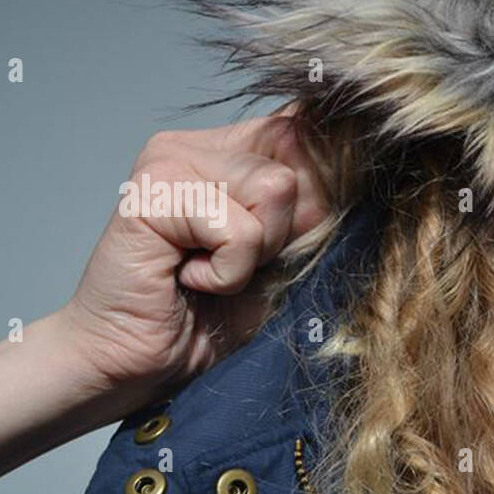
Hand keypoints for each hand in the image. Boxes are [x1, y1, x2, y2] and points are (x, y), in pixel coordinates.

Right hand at [58, 105, 329, 411]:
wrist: (140, 364)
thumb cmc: (213, 315)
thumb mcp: (287, 257)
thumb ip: (316, 207)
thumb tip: (354, 156)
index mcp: (235, 150)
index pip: (310, 129)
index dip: (327, 184)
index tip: (294, 238)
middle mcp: (200, 144)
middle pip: (301, 157)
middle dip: (288, 230)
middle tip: (236, 265)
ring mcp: (170, 160)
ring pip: (275, 188)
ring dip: (257, 252)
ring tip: (211, 271)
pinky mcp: (151, 192)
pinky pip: (238, 230)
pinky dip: (228, 273)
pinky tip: (190, 280)